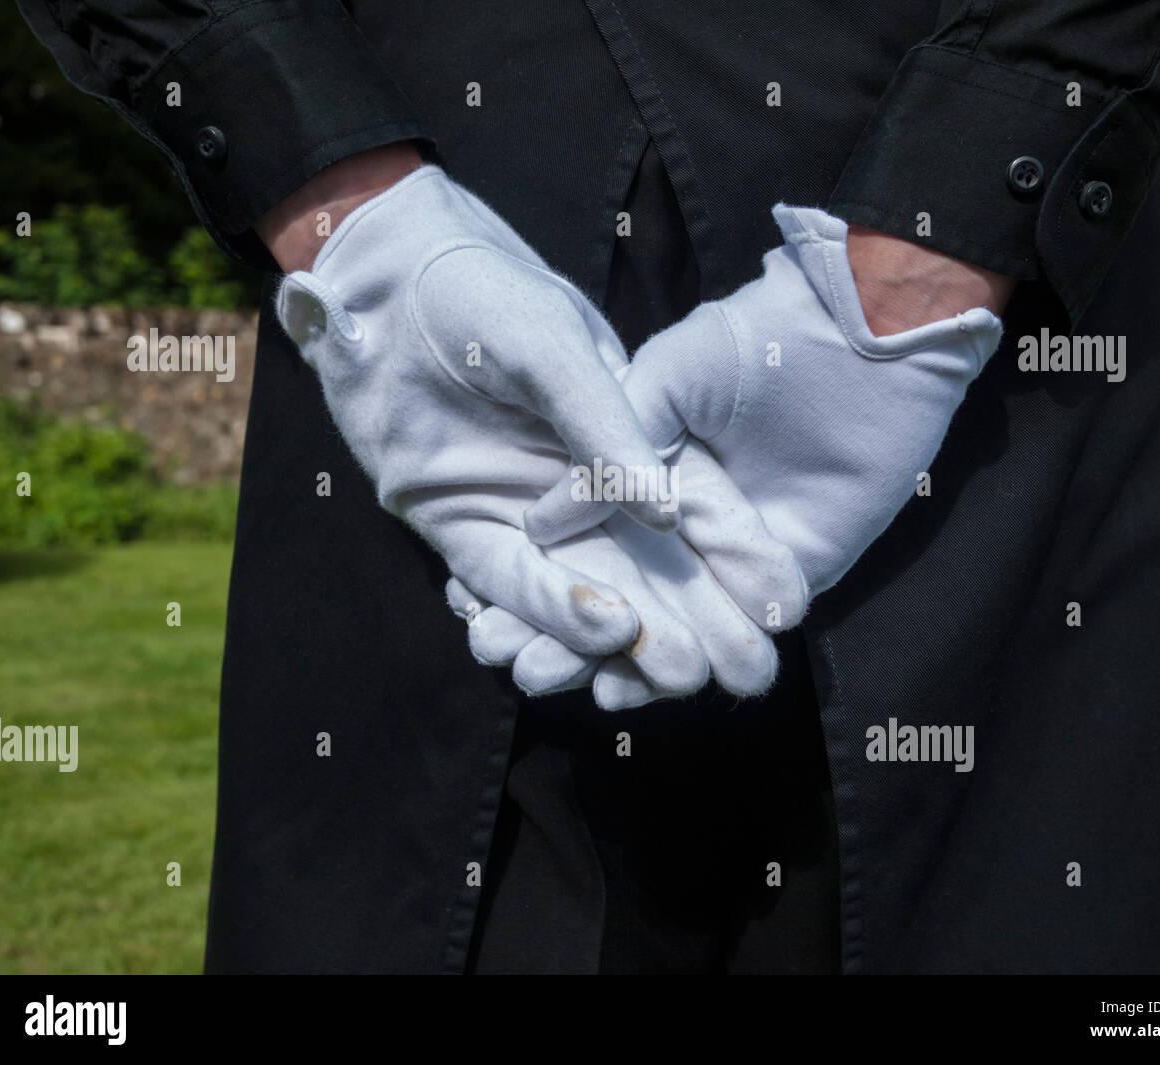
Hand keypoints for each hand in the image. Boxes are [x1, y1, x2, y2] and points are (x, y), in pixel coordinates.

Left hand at [274, 163, 695, 654]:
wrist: (375, 293)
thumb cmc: (477, 290)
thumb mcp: (550, 344)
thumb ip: (604, 424)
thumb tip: (668, 513)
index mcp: (632, 434)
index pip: (704, 507)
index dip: (744, 558)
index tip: (784, 610)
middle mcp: (588, 488)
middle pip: (656, 568)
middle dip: (699, 625)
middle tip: (743, 677)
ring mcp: (527, 516)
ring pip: (585, 592)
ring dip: (618, 644)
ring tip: (653, 687)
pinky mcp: (464, 530)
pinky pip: (508, 585)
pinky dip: (538, 616)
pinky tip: (564, 648)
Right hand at [506, 205, 1004, 704]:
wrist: (862, 335)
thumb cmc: (753, 340)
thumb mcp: (662, 381)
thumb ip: (605, 451)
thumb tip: (543, 523)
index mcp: (648, 469)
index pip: (587, 539)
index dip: (540, 574)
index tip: (486, 616)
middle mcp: (686, 519)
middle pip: (616, 585)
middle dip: (558, 632)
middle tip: (512, 665)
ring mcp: (737, 554)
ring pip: (666, 618)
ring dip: (606, 656)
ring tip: (545, 682)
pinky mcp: (791, 573)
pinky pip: (732, 629)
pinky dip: (680, 657)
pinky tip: (622, 688)